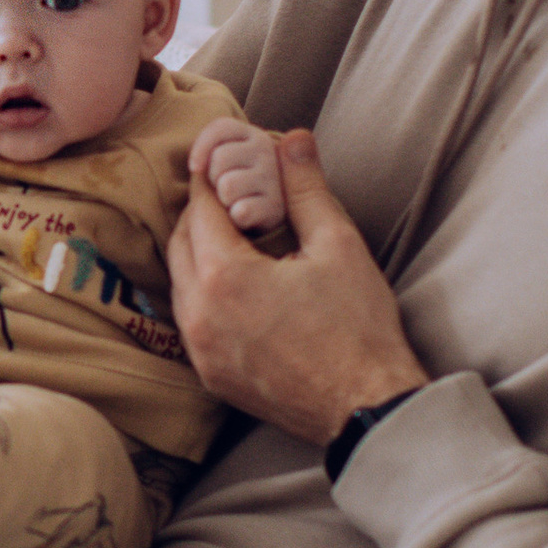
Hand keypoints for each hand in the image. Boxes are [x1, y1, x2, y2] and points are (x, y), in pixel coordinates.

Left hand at [167, 128, 427, 447]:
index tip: (222, 161)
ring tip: (233, 236)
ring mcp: (201, 350)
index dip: (211, 180)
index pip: (201, 209)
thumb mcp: (338, 246)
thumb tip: (293, 139)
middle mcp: (199, 315)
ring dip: (197, 254)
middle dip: (200, 214)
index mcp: (224, 277)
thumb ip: (306, 189)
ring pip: (180, 283)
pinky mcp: (211, 375)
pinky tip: (234, 285)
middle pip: (180, 243)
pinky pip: (190, 320)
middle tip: (230, 196)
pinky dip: (202, 293)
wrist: (367, 407)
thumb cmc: (358, 328)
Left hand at [196, 118, 291, 240]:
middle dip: (213, 177)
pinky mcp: (275, 208)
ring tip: (235, 201)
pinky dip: (236, 217)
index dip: (201, 147)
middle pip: (219, 158)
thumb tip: (197, 167)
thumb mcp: (222, 159)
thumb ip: (209, 151)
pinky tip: (245, 216)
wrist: (265, 216)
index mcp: (253, 136)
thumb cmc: (234, 184)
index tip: (195, 167)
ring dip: (224, 199)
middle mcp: (268, 152)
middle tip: (224, 187)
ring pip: (228, 186)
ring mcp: (274, 179)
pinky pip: (240, 210)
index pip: (221, 129)